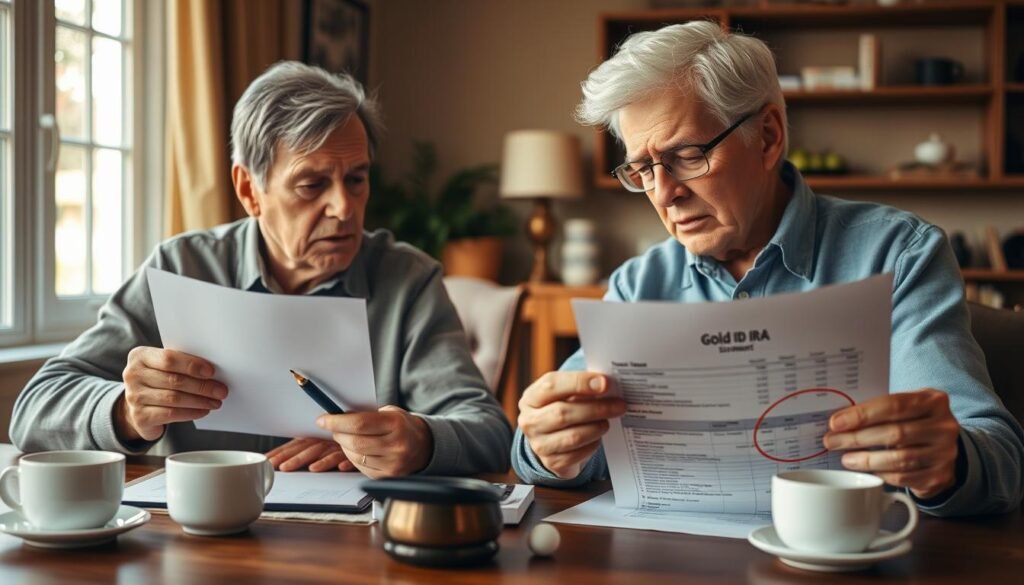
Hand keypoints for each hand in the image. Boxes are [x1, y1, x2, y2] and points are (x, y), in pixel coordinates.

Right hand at [115, 347, 227, 441]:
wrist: (139, 405)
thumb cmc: (159, 380)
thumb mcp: (163, 367)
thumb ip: (181, 364)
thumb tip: (212, 371)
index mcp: (140, 356)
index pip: (169, 358)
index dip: (192, 365)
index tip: (211, 372)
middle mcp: (133, 375)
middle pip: (174, 380)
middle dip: (202, 386)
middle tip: (221, 390)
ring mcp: (134, 396)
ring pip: (174, 398)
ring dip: (200, 400)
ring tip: (216, 402)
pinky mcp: (139, 416)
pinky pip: (171, 414)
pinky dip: (191, 413)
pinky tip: (203, 411)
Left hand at [266, 438, 353, 471]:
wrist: (370, 435)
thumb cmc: (344, 445)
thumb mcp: (324, 447)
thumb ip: (309, 452)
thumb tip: (282, 462)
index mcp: (316, 438)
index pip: (296, 443)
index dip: (282, 451)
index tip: (268, 460)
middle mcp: (326, 440)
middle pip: (307, 447)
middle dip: (292, 457)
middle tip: (280, 466)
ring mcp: (339, 445)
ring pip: (325, 451)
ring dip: (314, 460)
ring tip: (303, 468)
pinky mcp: (354, 452)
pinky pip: (348, 456)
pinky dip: (342, 461)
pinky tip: (340, 468)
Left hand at [315, 405, 432, 478]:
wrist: (424, 446)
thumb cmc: (402, 425)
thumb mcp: (389, 413)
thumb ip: (366, 414)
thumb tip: (338, 415)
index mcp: (396, 424)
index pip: (359, 423)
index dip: (336, 422)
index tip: (322, 419)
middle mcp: (396, 445)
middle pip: (355, 442)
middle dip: (337, 434)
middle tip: (331, 428)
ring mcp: (393, 464)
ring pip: (355, 457)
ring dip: (343, 447)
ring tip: (344, 438)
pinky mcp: (388, 476)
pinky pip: (361, 468)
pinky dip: (352, 458)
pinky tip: (354, 450)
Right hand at [517, 371, 626, 479]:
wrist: (551, 437)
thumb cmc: (561, 407)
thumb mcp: (563, 392)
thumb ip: (580, 385)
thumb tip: (607, 383)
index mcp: (531, 397)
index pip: (551, 385)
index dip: (579, 383)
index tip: (605, 383)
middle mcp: (530, 421)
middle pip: (563, 413)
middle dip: (596, 408)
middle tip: (619, 405)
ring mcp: (538, 444)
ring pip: (573, 437)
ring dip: (597, 428)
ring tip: (608, 421)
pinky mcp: (551, 462)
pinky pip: (577, 454)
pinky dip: (593, 445)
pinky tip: (598, 437)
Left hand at [824, 389, 960, 499]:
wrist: (944, 446)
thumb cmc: (915, 421)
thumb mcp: (906, 407)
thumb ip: (879, 409)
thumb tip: (839, 420)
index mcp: (933, 401)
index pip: (893, 405)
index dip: (862, 414)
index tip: (836, 422)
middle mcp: (944, 426)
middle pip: (894, 433)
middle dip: (857, 438)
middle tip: (832, 441)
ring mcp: (945, 453)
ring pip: (898, 459)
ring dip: (866, 460)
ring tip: (846, 458)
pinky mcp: (940, 476)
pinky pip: (904, 477)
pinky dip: (881, 474)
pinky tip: (867, 470)